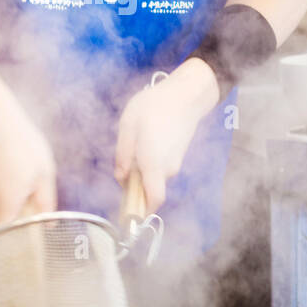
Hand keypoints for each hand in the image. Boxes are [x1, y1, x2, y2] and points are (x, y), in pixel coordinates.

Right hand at [0, 86, 56, 224]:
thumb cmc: (24, 145)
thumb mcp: (45, 172)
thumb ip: (46, 202)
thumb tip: (49, 225)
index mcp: (9, 202)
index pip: (7, 235)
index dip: (18, 237)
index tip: (30, 232)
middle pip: (7, 217)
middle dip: (21, 207)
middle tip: (34, 187)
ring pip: (1, 201)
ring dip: (13, 192)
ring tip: (23, 169)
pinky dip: (4, 181)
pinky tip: (12, 162)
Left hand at [114, 60, 218, 212]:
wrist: (186, 94)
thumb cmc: (154, 106)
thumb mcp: (128, 125)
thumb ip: (123, 154)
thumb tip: (121, 177)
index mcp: (153, 163)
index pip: (153, 199)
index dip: (142, 211)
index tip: (128, 212)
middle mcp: (167, 168)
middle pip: (150, 189)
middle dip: (134, 185)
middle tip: (123, 165)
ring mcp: (175, 161)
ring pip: (154, 176)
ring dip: (141, 170)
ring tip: (133, 144)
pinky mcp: (178, 154)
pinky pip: (161, 166)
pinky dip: (150, 162)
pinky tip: (144, 140)